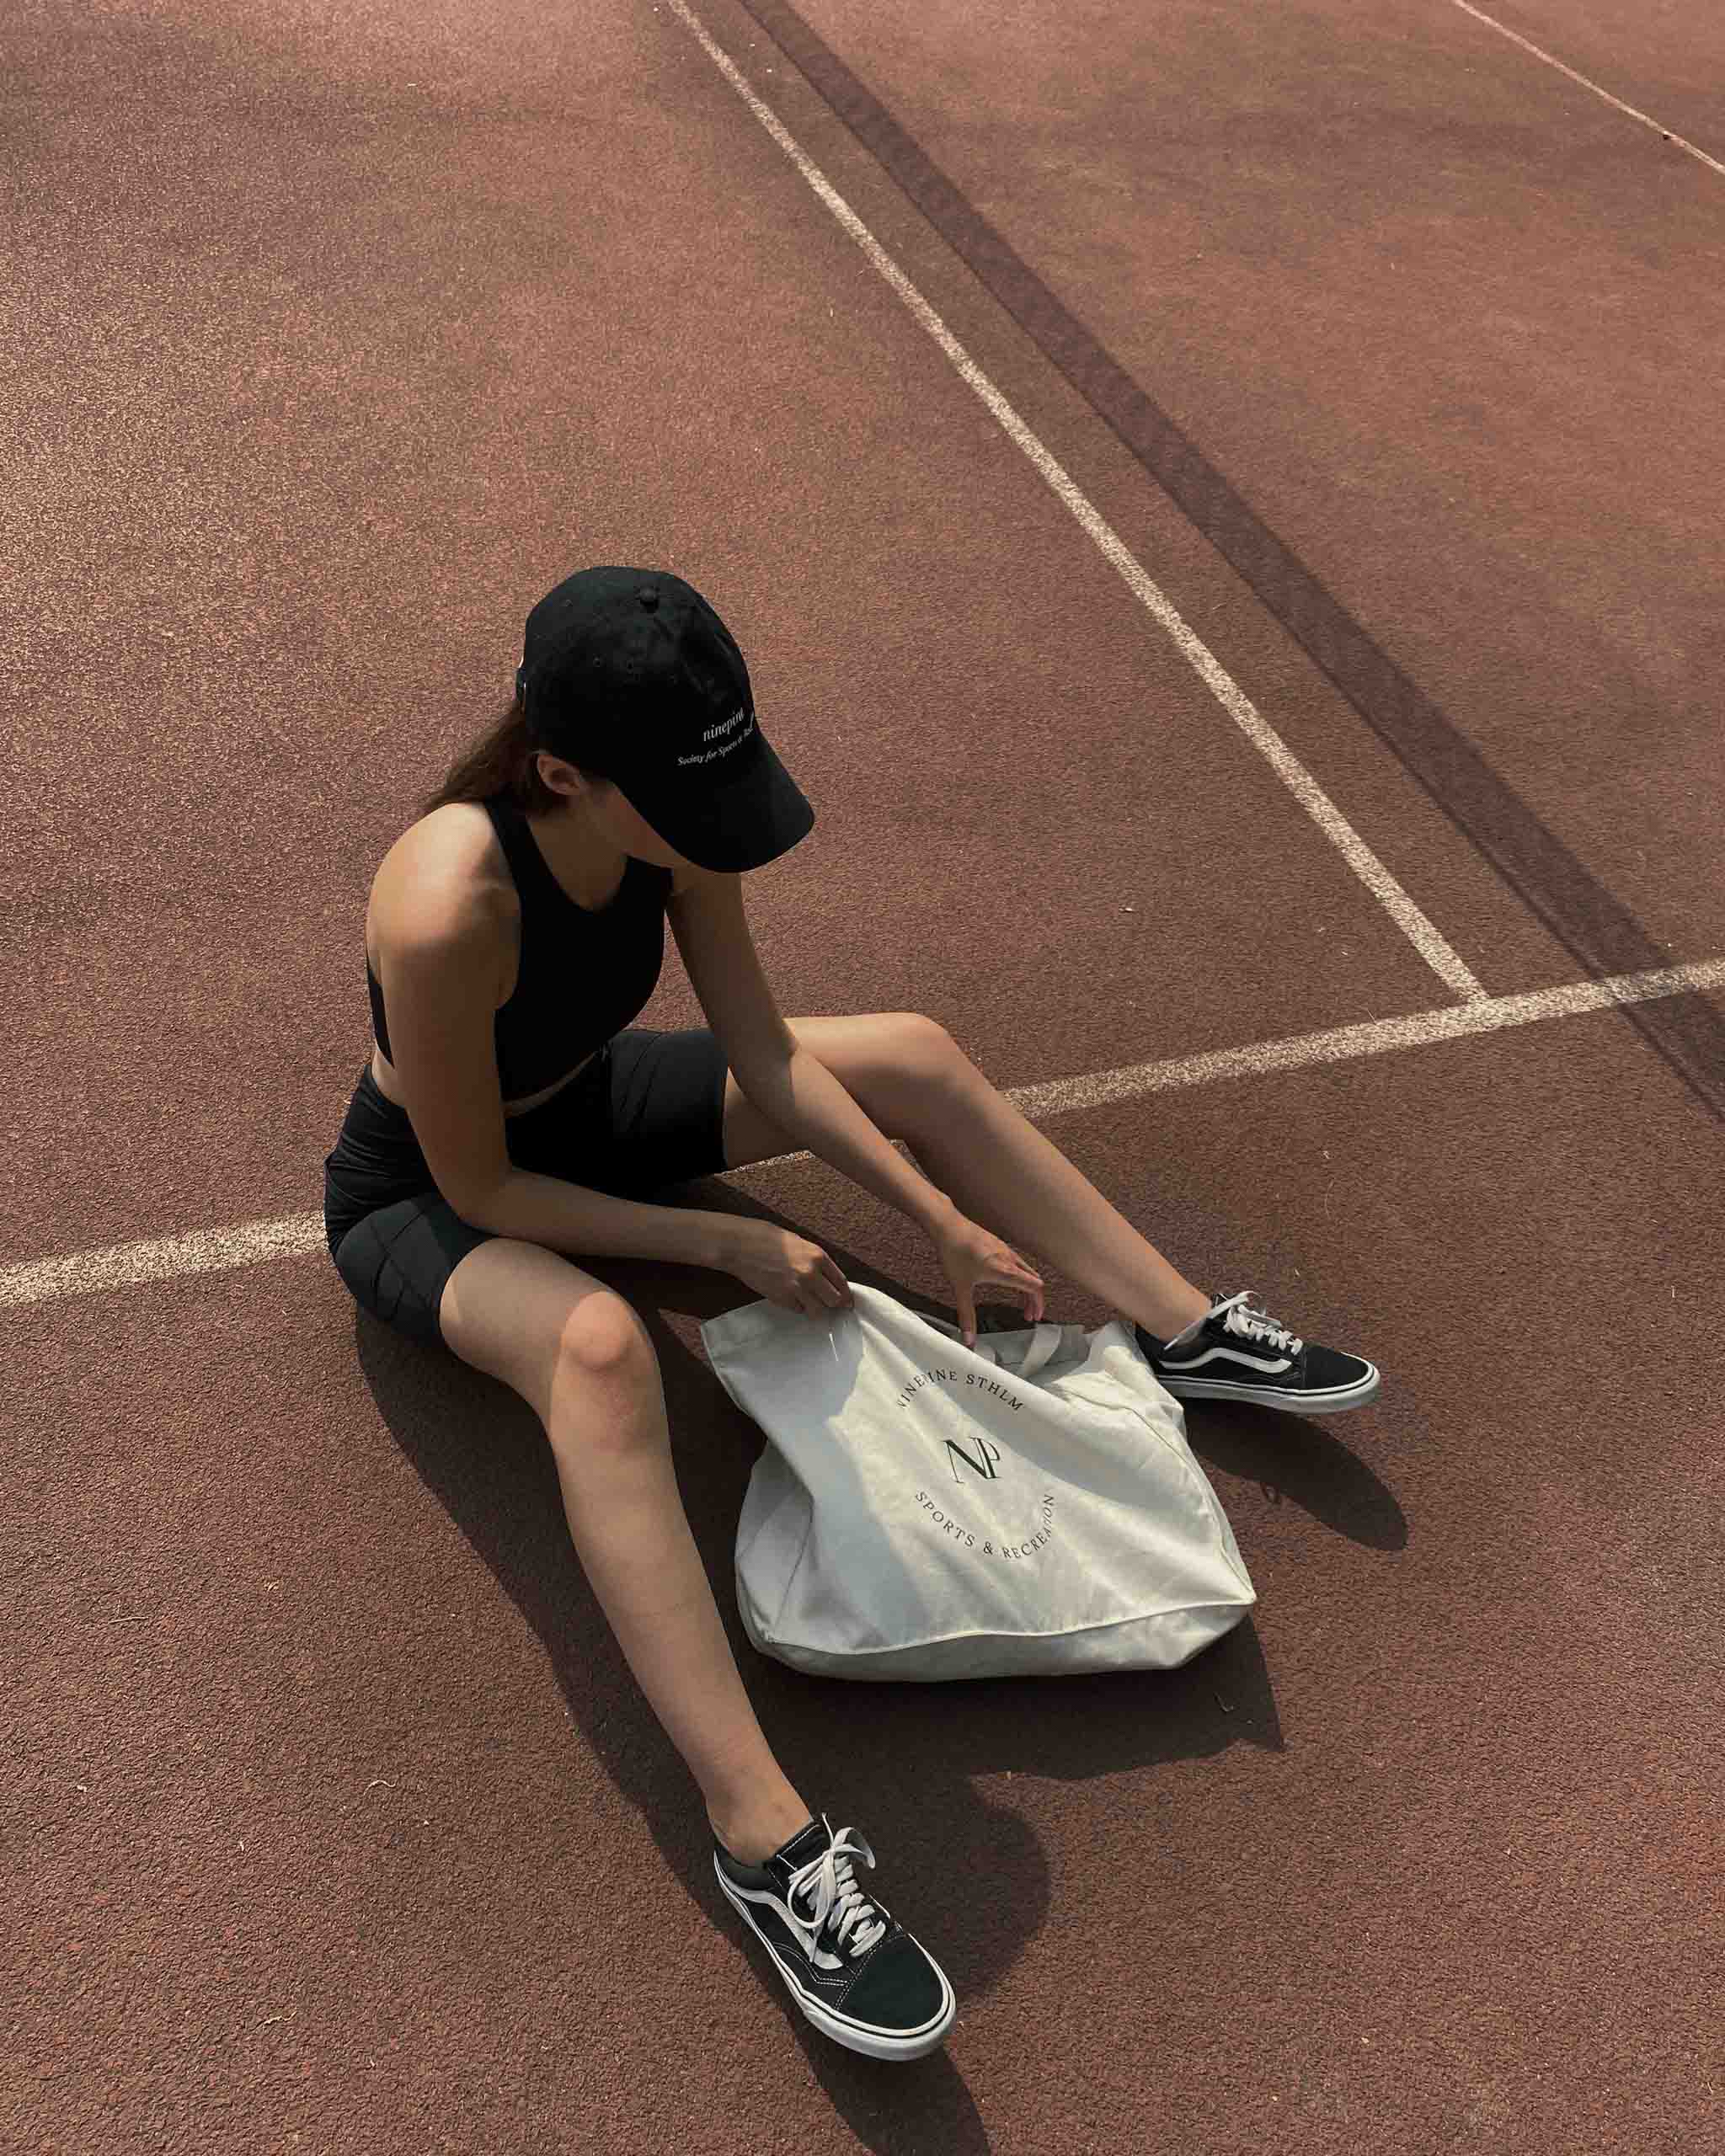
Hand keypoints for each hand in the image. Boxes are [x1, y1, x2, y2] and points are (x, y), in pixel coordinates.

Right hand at [725, 1219, 854, 1322]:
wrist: (741, 1245)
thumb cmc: (768, 1239)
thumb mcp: (799, 1243)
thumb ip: (815, 1260)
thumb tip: (827, 1279)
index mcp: (818, 1256)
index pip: (841, 1282)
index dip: (846, 1295)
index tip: (847, 1303)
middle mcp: (811, 1273)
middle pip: (834, 1300)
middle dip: (833, 1304)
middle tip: (829, 1305)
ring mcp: (796, 1288)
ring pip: (818, 1310)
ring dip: (815, 1308)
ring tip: (808, 1302)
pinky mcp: (782, 1298)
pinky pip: (798, 1310)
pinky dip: (797, 1307)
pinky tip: (790, 1297)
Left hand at [932, 1213, 1044, 1348]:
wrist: (947, 1225)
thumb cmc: (954, 1253)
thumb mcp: (960, 1288)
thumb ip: (966, 1315)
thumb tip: (968, 1338)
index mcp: (1005, 1271)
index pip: (1034, 1288)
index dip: (1037, 1304)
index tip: (1033, 1317)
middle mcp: (1009, 1259)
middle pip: (1034, 1281)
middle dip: (1034, 1300)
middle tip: (1028, 1315)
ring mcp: (1005, 1250)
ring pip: (1026, 1270)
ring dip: (1027, 1287)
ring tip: (1021, 1301)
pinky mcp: (999, 1244)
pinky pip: (1018, 1262)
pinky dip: (1020, 1276)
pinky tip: (1008, 1281)